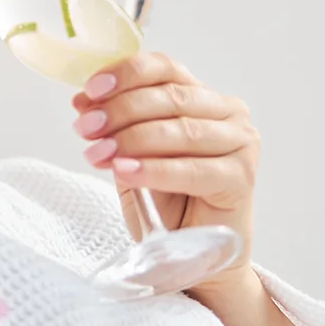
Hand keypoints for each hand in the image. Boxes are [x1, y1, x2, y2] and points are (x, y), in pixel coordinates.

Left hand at [70, 52, 260, 298]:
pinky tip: (124, 172)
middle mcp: (228, 113)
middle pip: (169, 98)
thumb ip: (115, 127)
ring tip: (98, 153)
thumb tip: (82, 100)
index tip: (91, 89)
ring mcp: (241, 144)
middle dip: (120, 111)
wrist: (195, 256)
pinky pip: (192, 170)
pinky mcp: (242, 178)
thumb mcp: (131, 157)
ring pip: (179, 131)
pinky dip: (154, 169)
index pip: (165, 69)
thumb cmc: (167, 203)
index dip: (127, 74)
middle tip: (86, 128)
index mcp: (202, 97)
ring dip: (131, 139)